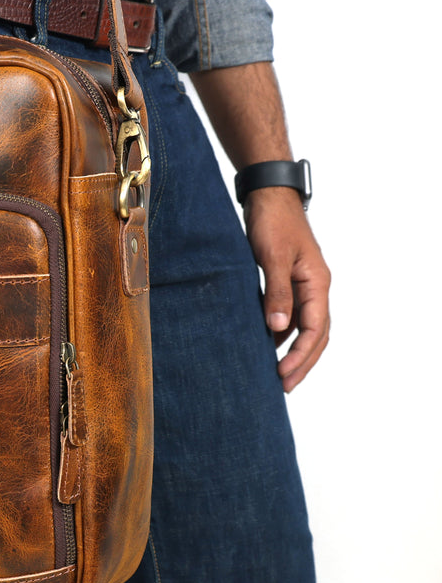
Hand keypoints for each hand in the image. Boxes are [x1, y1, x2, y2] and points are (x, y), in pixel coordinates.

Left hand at [243, 187, 330, 392]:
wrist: (268, 195)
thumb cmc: (272, 221)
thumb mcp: (272, 256)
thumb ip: (276, 291)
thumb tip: (279, 327)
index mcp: (317, 283)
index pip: (315, 329)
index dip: (301, 355)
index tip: (283, 375)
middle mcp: (314, 286)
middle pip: (315, 334)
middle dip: (301, 362)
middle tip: (283, 386)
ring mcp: (302, 284)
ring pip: (303, 326)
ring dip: (292, 349)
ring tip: (275, 373)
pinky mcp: (287, 280)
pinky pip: (290, 313)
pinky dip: (281, 331)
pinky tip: (266, 342)